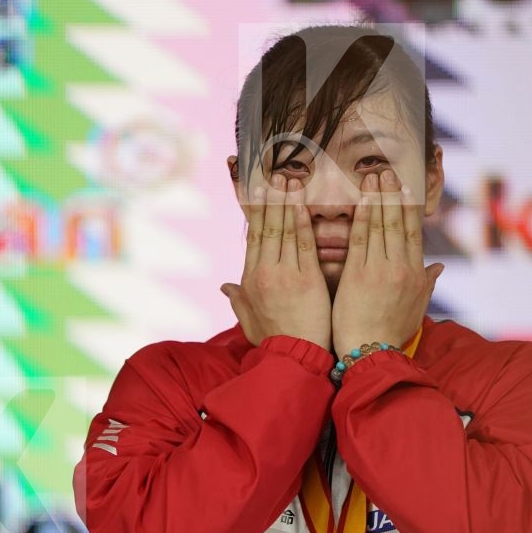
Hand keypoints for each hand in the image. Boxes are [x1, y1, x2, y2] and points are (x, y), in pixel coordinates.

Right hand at [220, 175, 331, 349]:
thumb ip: (238, 300)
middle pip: (266, 226)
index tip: (256, 187)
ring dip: (286, 201)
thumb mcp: (250, 321)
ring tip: (288, 177)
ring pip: (284, 229)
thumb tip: (225, 287)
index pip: (253, 236)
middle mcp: (264, 272)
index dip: (255, 209)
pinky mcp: (306, 279)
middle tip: (271, 172)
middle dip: (269, 197)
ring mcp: (285, 274)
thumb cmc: (275, 342)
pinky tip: (302, 201)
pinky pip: (303, 243)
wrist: (295, 360)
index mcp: (251, 279)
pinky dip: (302, 221)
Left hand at [331, 169, 443, 359]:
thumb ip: (427, 285)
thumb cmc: (391, 334)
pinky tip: (360, 198)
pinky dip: (362, 216)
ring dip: (377, 197)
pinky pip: (360, 238)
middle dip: (392, 194)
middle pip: (397, 223)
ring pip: (380, 225)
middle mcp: (401, 267)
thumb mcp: (417, 310)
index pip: (412, 233)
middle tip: (387, 170)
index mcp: (416, 274)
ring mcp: (380, 269)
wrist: (372, 353)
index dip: (408, 208)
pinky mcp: (359, 273)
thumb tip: (438, 268)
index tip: (404, 187)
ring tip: (373, 175)